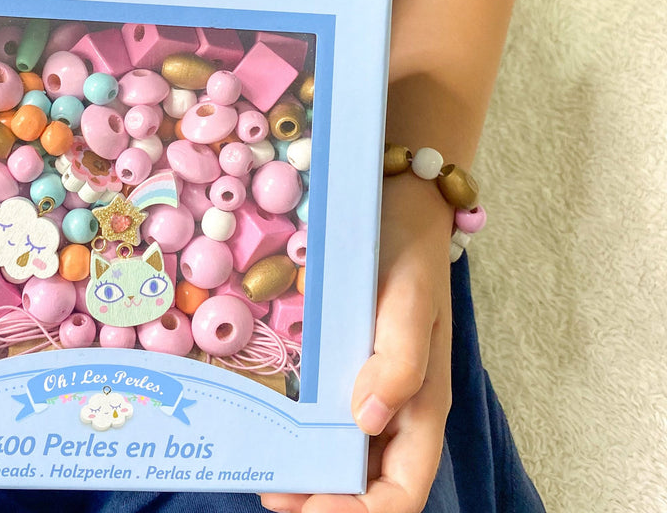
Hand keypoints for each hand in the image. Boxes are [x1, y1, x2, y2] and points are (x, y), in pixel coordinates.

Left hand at [260, 173, 452, 512]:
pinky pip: (327, 410)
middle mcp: (396, 405)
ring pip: (345, 451)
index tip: (307, 510)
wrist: (398, 202)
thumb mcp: (410, 300)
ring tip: (263, 467)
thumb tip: (368, 418)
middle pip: (367, 481)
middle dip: (323, 497)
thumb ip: (400, 361)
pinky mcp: (346, 359)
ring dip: (309, 469)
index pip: (401, 491)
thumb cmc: (410, 252)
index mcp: (421, 405)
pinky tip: (270, 423)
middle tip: (270, 492)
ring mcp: (370, 383)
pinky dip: (302, 428)